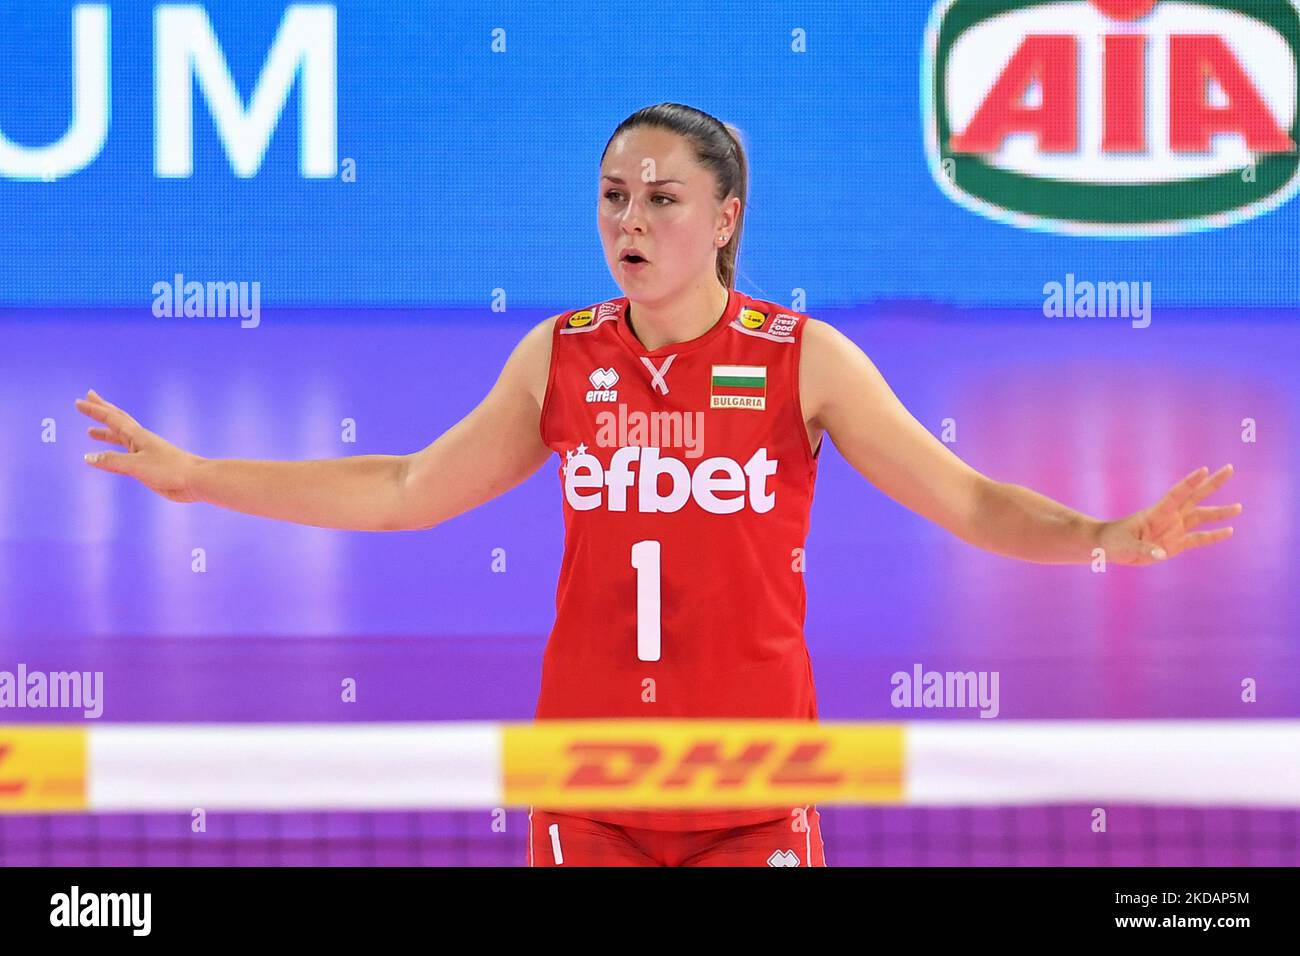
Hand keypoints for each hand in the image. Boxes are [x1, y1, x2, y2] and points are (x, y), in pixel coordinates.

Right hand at [75, 389, 204, 503]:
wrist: (196, 480)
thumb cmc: (170, 469)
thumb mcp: (136, 465)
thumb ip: (112, 461)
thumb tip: (88, 457)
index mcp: (137, 436)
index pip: (112, 419)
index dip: (95, 410)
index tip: (79, 402)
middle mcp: (140, 441)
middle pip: (117, 422)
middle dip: (101, 411)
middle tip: (87, 400)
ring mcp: (144, 453)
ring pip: (120, 439)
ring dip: (105, 433)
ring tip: (90, 432)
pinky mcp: (148, 466)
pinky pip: (125, 456)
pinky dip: (113, 453)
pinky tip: (110, 458)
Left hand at [1098, 464, 1240, 565]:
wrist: (1109, 547)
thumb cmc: (1114, 542)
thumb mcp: (1126, 546)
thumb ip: (1144, 549)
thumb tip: (1162, 553)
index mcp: (1157, 513)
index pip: (1177, 494)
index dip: (1190, 482)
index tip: (1204, 469)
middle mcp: (1170, 517)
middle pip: (1196, 496)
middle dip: (1212, 483)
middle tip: (1230, 469)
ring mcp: (1175, 528)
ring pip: (1202, 516)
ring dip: (1220, 512)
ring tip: (1239, 507)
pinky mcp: (1176, 543)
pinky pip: (1199, 538)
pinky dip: (1213, 536)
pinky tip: (1229, 531)